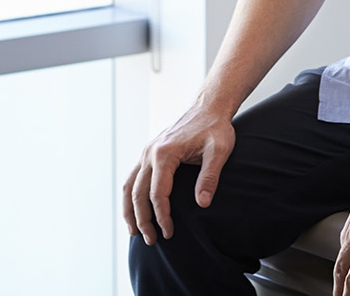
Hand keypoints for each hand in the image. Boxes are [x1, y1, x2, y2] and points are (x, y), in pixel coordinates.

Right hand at [122, 99, 235, 244]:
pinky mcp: (149, 153)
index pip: (158, 193)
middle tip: (152, 240)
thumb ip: (210, 177)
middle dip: (143, 220)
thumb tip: (202, 203)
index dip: (162, 216)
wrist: (208, 107)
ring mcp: (147, 152)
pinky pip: (133, 177)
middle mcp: (150, 153)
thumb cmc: (215, 128)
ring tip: (134, 232)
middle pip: (138, 193)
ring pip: (129, 185)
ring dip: (130, 210)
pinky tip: (135, 210)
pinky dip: (131, 196)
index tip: (169, 233)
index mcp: (165, 153)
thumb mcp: (219, 151)